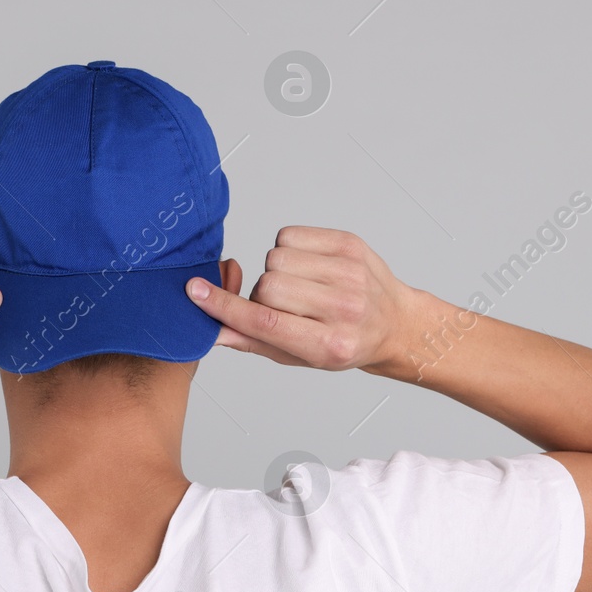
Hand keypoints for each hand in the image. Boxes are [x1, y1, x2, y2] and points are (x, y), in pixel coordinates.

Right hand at [185, 226, 416, 371]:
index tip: (196, 292)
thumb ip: (254, 342)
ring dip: (276, 271)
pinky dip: (289, 249)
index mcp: (330, 344)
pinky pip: (290, 235)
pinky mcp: (349, 244)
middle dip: (262, 294)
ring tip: (299, 286)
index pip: (265, 321)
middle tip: (283, 306)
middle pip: (268, 285)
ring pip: (276, 257)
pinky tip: (307, 267)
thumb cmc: (342, 342)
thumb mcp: (300, 357)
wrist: (395, 323)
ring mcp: (350, 272)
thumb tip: (213, 329)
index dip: (225, 306)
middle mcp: (344, 308)